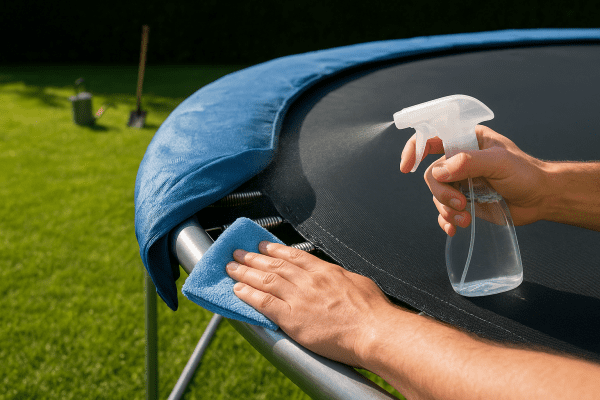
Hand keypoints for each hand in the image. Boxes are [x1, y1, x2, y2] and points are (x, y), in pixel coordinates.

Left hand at [225, 242, 396, 367]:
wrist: (373, 330)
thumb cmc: (372, 311)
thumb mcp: (358, 282)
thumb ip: (341, 278)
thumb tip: (336, 277)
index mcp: (325, 271)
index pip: (293, 256)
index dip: (274, 250)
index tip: (261, 246)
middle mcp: (308, 280)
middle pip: (274, 266)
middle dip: (253, 258)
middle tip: (238, 253)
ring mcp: (299, 298)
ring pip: (265, 280)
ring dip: (245, 273)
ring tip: (231, 268)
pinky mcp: (292, 318)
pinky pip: (264, 303)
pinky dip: (249, 295)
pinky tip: (237, 290)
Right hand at [400, 125, 548, 235]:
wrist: (541, 198)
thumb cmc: (525, 173)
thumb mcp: (499, 162)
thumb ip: (469, 163)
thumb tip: (439, 173)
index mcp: (465, 140)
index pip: (431, 138)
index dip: (414, 150)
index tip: (407, 167)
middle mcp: (459, 160)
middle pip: (432, 175)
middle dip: (442, 193)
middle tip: (460, 204)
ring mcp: (460, 182)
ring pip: (436, 195)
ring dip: (447, 210)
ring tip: (466, 220)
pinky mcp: (464, 201)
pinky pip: (443, 211)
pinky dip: (446, 221)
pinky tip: (455, 229)